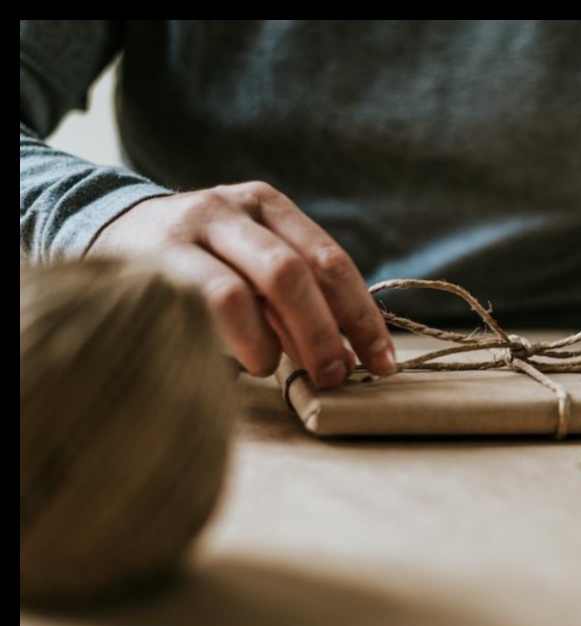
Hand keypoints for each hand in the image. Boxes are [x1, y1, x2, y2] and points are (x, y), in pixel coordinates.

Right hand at [89, 181, 395, 387]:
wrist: (110, 229)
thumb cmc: (202, 259)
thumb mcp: (252, 262)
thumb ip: (296, 298)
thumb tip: (349, 353)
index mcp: (270, 206)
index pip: (330, 261)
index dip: (361, 316)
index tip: (382, 363)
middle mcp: (233, 208)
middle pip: (295, 272)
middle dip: (325, 332)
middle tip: (337, 376)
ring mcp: (190, 228)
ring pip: (248, 289)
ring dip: (276, 340)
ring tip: (276, 369)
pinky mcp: (154, 258)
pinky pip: (206, 302)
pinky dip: (238, 339)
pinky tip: (245, 362)